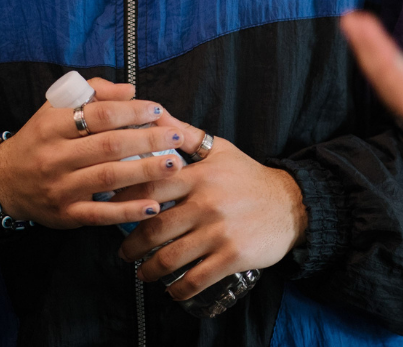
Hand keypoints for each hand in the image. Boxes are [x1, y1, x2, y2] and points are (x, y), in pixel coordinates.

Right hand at [0, 78, 185, 228]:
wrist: (6, 181)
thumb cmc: (42, 137)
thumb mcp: (57, 107)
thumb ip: (94, 93)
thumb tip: (130, 91)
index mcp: (53, 125)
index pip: (99, 115)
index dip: (132, 112)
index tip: (157, 111)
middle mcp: (56, 157)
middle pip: (110, 146)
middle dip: (148, 140)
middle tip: (176, 136)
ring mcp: (61, 188)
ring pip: (109, 178)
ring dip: (146, 171)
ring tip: (174, 164)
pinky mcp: (66, 214)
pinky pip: (101, 213)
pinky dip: (128, 211)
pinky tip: (153, 205)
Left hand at [115, 119, 306, 299]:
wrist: (290, 204)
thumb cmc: (248, 176)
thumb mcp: (220, 150)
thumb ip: (185, 134)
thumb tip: (154, 113)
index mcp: (201, 175)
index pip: (151, 188)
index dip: (125, 201)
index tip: (112, 211)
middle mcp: (208, 202)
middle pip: (155, 227)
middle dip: (132, 246)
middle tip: (125, 252)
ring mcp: (220, 231)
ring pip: (171, 257)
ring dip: (149, 271)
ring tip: (144, 272)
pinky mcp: (232, 256)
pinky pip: (196, 279)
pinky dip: (178, 290)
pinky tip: (172, 290)